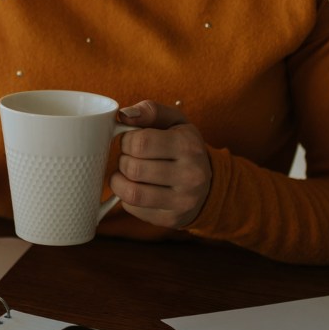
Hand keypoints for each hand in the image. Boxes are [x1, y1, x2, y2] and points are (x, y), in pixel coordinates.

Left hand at [110, 100, 212, 228]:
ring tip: (128, 173)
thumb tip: (124, 114)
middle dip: (123, 160)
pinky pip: (133, 208)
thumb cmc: (183, 147)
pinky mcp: (171, 218)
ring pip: (131, 193)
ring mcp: (182, 201)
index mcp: (188, 146)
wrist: (208, 184)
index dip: (126, 140)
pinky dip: (126, 196)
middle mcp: (190, 176)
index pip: (140, 142)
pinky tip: (138, 187)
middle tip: (130, 157)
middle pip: (133, 168)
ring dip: (120, 180)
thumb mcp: (174, 121)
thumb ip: (150, 111)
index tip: (131, 140)